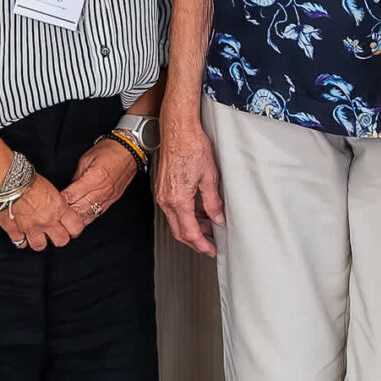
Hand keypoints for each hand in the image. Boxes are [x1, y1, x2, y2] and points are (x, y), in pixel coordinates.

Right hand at [0, 174, 84, 252]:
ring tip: (38, 235)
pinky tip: (21, 234)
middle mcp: (46, 221)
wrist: (6, 180)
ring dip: (40, 241)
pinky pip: (20, 243)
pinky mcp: (14, 231)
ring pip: (40, 246)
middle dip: (60, 237)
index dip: (75, 228)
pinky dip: (21, 240)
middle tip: (56, 232)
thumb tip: (59, 208)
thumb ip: (56, 203)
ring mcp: (30, 228)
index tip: (72, 227)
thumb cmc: (26, 178)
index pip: (75, 227)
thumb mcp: (50, 188)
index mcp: (58, 208)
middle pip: (61, 240)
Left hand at [61, 136, 140, 226]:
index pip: (71, 196)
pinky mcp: (112, 200)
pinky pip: (98, 214)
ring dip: (76, 219)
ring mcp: (108, 197)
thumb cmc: (109, 151)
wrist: (129, 151)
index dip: (60, 201)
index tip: (51, 204)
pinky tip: (80, 220)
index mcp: (94, 178)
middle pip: (79, 209)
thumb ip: (76, 177)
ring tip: (65, 222)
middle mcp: (102, 191)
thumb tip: (68, 190)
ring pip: (89, 215)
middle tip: (55, 216)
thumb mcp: (86, 159)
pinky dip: (87, 218)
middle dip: (66, 214)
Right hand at [157, 111, 224, 255]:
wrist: (178, 130)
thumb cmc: (192, 147)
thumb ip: (213, 202)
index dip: (202, 244)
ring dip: (191, 227)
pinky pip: (173, 209)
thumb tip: (218, 218)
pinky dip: (185, 215)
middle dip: (195, 240)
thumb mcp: (209, 177)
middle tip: (210, 243)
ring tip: (208, 226)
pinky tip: (198, 211)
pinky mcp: (163, 187)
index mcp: (178, 200)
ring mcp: (162, 194)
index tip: (211, 250)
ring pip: (175, 221)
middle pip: (179, 231)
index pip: (190, 232)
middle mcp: (166, 199)